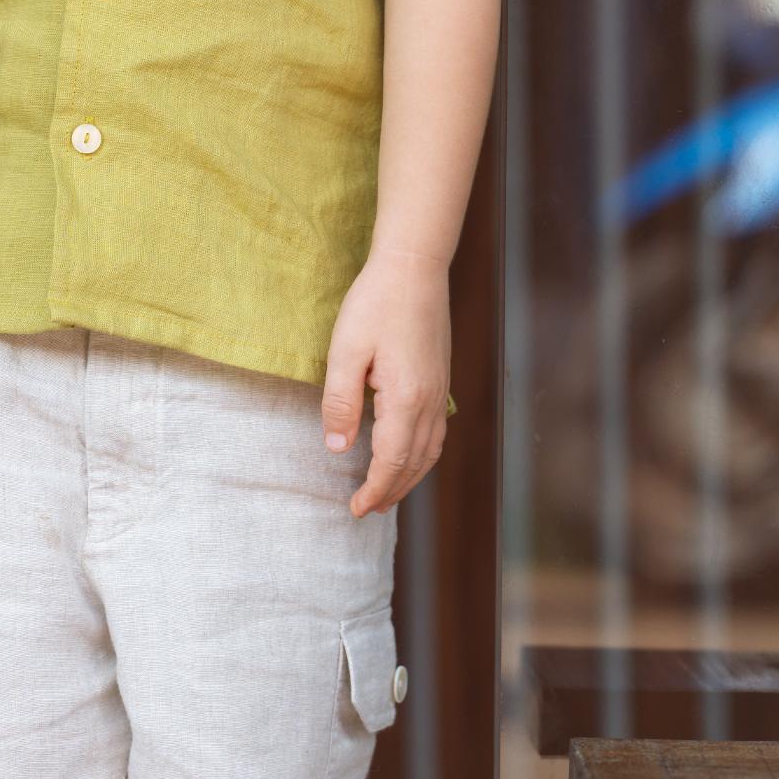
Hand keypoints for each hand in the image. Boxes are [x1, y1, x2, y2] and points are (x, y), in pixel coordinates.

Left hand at [320, 248, 453, 516]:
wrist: (414, 267)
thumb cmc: (375, 303)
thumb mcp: (345, 351)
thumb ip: (340, 402)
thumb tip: (337, 447)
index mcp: (407, 399)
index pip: (392, 462)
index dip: (374, 490)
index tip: (355, 509)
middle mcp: (431, 401)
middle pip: (415, 464)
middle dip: (392, 491)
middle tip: (367, 510)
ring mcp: (441, 391)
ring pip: (431, 451)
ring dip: (410, 477)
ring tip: (387, 493)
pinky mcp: (441, 379)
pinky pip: (437, 432)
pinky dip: (423, 455)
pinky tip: (408, 455)